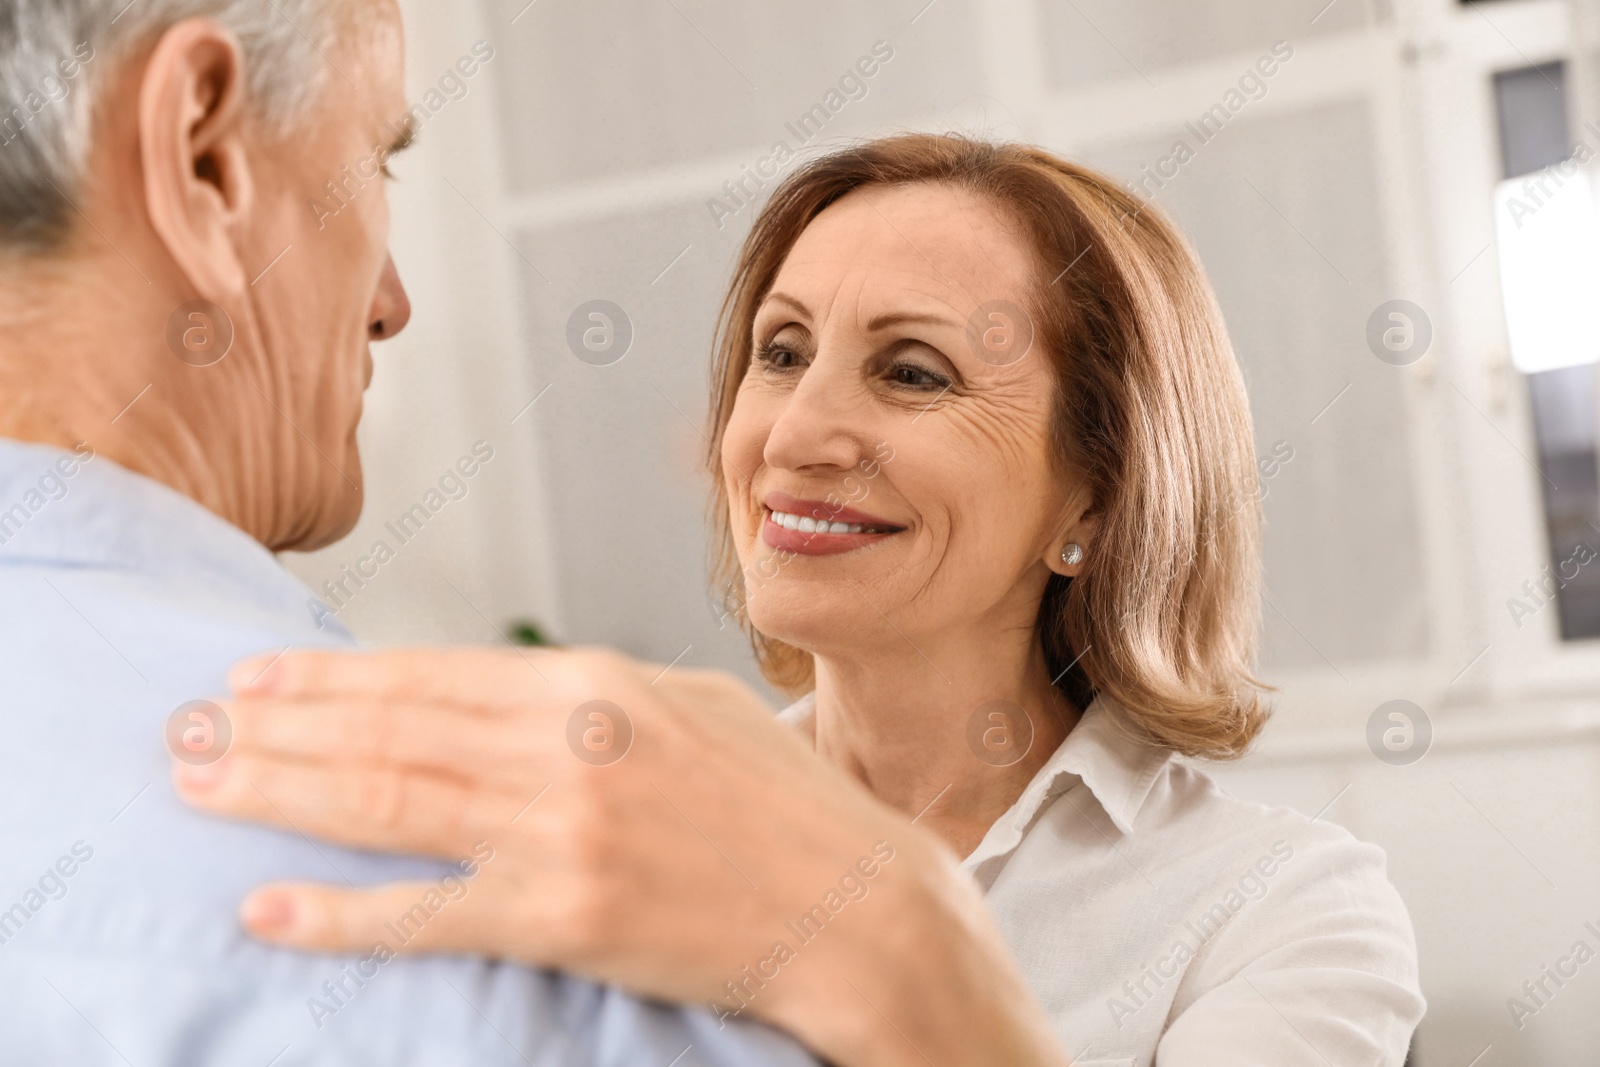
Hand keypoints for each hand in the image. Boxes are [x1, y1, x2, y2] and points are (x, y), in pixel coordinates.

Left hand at [173, 647, 1066, 1066]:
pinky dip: (341, 913)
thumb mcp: (685, 704)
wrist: (854, 901)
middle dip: (277, 728)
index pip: (430, 672)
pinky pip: (427, 916)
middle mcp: (566, 749)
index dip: (331, 675)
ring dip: (281, 794)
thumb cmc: (780, 800)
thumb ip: (586, 691)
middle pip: (388, 730)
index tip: (256, 677)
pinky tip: (271, 905)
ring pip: (388, 805)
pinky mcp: (564, 919)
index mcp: (595, 684)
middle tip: (189, 727)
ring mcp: (561, 835)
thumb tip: (492, 692)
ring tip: (202, 786)